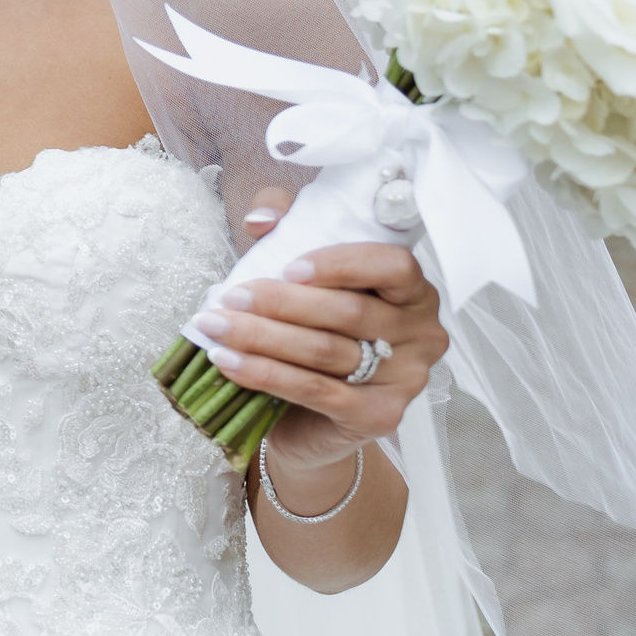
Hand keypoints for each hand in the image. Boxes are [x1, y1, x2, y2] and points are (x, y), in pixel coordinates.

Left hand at [197, 191, 448, 474]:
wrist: (311, 412)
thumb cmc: (310, 328)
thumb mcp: (298, 267)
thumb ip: (285, 224)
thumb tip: (261, 218)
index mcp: (412, 290)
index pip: (394, 266)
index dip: (342, 264)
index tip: (289, 267)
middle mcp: (421, 333)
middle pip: (349, 311)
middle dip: (279, 302)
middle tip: (228, 297)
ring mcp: (407, 378)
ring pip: (326, 351)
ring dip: (261, 337)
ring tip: (214, 326)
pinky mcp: (380, 416)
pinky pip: (316, 391)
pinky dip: (265, 374)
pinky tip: (228, 361)